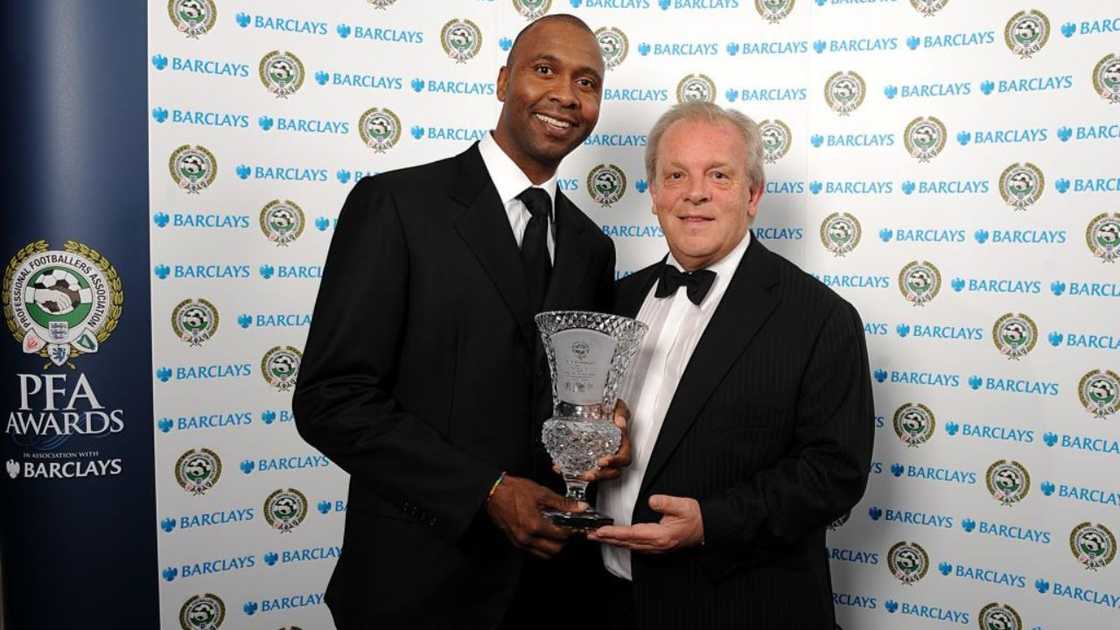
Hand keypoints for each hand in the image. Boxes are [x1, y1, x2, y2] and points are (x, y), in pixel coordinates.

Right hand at [485, 474, 585, 558]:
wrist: (494, 493)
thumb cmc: (514, 491)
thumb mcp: (541, 493)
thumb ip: (562, 503)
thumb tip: (579, 507)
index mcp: (534, 525)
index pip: (561, 535)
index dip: (572, 530)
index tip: (575, 525)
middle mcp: (527, 538)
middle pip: (555, 550)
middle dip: (564, 541)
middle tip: (566, 529)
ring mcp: (520, 542)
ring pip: (545, 554)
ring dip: (554, 546)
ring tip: (556, 532)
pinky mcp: (516, 543)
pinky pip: (534, 551)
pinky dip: (543, 546)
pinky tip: (544, 534)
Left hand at [556, 399, 631, 481]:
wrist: (597, 408)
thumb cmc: (610, 409)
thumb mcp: (617, 407)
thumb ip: (621, 413)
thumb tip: (620, 422)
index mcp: (622, 444)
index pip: (623, 458)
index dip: (615, 462)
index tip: (605, 461)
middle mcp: (613, 454)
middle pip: (611, 472)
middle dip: (600, 475)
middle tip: (589, 474)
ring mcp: (600, 458)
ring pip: (597, 474)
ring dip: (586, 476)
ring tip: (575, 474)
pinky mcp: (587, 459)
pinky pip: (582, 468)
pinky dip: (570, 470)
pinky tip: (560, 467)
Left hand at [587, 494, 703, 553]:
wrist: (706, 528)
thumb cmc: (695, 517)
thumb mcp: (683, 506)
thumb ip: (667, 503)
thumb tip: (652, 500)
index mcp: (660, 535)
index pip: (632, 534)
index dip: (615, 532)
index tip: (601, 530)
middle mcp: (656, 544)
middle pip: (626, 542)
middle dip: (607, 538)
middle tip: (590, 534)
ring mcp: (656, 547)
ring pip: (629, 545)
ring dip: (612, 541)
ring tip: (597, 536)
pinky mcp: (656, 546)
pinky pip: (635, 546)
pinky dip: (622, 542)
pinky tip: (615, 539)